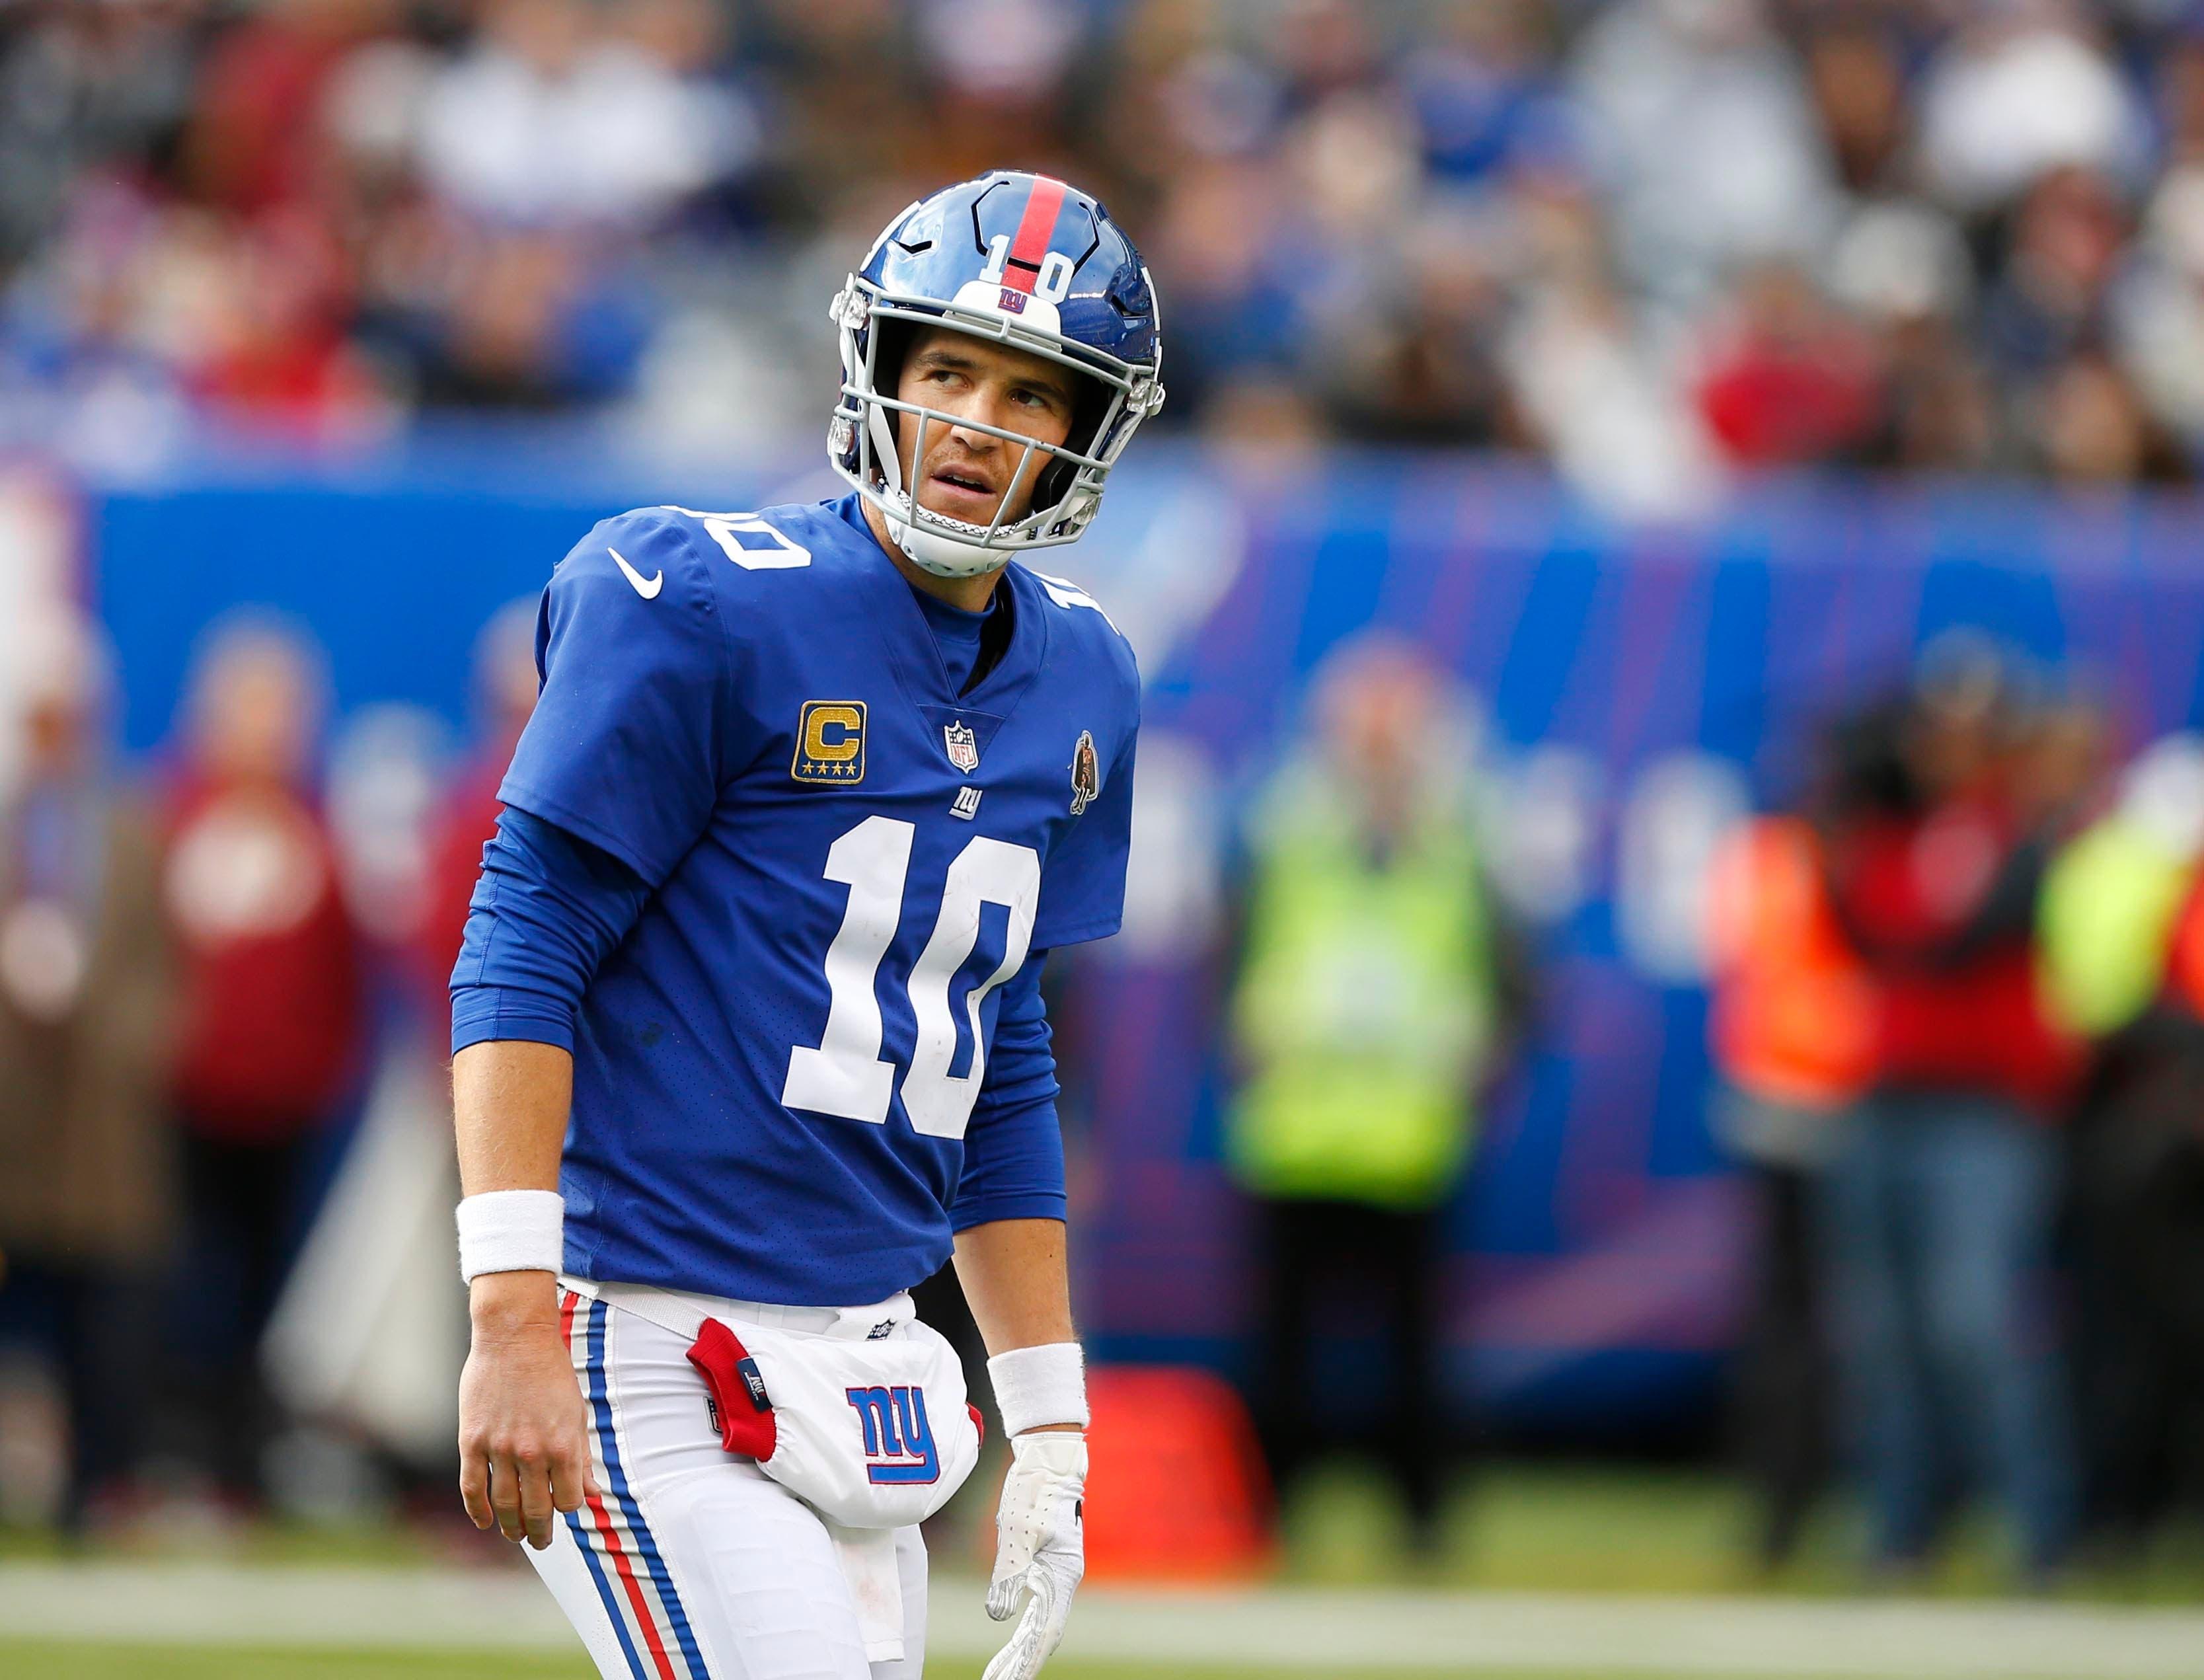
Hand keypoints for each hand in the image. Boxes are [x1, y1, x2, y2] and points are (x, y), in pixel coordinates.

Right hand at [457, 1272, 595, 1549]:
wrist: (515, 1338)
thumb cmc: (551, 1374)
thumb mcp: (577, 1414)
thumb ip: (581, 1457)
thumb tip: (592, 1495)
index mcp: (563, 1445)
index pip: (566, 1501)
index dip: (565, 1510)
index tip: (561, 1511)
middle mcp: (532, 1451)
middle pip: (535, 1510)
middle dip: (539, 1532)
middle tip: (538, 1542)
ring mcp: (499, 1448)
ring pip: (503, 1505)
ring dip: (509, 1527)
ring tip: (514, 1535)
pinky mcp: (472, 1440)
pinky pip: (472, 1487)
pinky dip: (477, 1511)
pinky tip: (484, 1521)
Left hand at [982, 1431, 1086, 1679]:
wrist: (1048, 1460)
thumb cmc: (1034, 1490)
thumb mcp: (1016, 1530)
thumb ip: (1008, 1573)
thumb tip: (997, 1617)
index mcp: (1061, 1573)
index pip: (1047, 1630)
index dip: (1030, 1660)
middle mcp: (1061, 1578)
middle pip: (1042, 1632)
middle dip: (1020, 1662)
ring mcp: (1053, 1572)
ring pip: (1038, 1621)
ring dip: (1019, 1649)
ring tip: (997, 1673)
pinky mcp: (1044, 1564)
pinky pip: (1034, 1605)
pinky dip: (1021, 1625)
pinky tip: (1009, 1637)